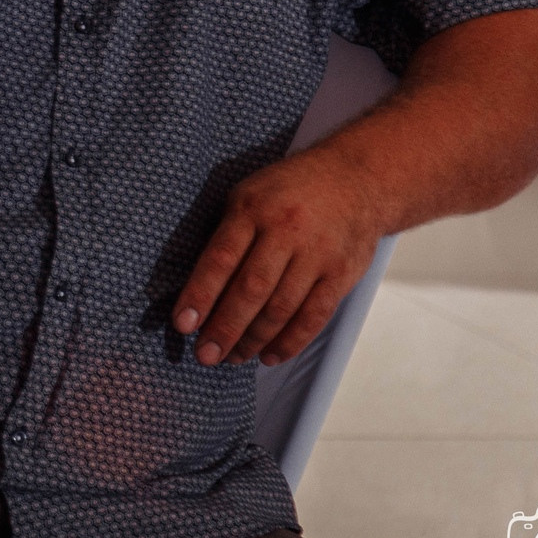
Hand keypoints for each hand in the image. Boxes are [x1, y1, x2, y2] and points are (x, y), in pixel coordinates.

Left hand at [172, 150, 385, 365]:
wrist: (356, 178)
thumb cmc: (288, 191)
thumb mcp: (248, 194)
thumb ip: (226, 235)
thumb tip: (198, 290)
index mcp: (252, 209)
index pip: (221, 258)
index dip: (200, 294)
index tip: (182, 325)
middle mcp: (285, 232)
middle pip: (251, 289)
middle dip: (225, 328)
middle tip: (204, 356)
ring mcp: (318, 254)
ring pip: (281, 308)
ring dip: (253, 340)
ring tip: (232, 358)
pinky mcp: (342, 274)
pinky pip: (314, 316)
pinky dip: (290, 341)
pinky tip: (269, 356)